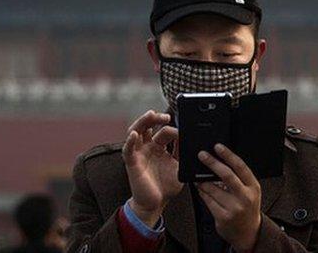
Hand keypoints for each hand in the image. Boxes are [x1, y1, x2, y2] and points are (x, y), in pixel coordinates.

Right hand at [122, 110, 182, 226]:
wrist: (156, 204)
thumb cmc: (166, 187)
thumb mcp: (179, 166)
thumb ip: (182, 152)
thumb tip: (190, 139)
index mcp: (158, 147)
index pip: (163, 131)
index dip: (172, 129)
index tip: (183, 130)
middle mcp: (147, 147)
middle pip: (147, 126)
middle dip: (155, 118)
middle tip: (166, 116)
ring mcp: (139, 154)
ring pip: (135, 131)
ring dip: (142, 121)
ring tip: (150, 115)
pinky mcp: (132, 163)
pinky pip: (127, 150)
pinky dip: (129, 141)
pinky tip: (134, 135)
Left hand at [196, 143, 261, 251]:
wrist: (248, 233)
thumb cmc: (247, 208)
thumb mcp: (250, 192)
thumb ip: (239, 178)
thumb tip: (220, 161)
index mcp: (253, 187)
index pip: (240, 167)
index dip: (228, 155)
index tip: (218, 147)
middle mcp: (245, 197)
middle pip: (226, 175)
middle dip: (212, 163)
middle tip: (202, 155)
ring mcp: (234, 208)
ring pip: (212, 188)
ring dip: (203, 180)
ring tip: (199, 176)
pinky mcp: (222, 216)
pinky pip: (207, 200)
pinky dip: (202, 192)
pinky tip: (201, 188)